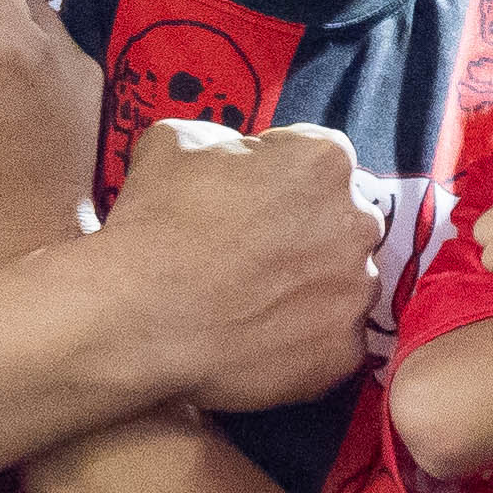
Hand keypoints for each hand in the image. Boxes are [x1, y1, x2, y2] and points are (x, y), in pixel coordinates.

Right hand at [95, 115, 376, 414]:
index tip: (248, 201)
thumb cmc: (154, 226)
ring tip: (254, 303)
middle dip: (307, 233)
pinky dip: (305, 343)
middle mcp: (356, 222)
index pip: (319, 161)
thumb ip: (225, 139)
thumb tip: (234, 157)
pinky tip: (260, 340)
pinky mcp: (343, 352)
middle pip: (342, 221)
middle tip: (252, 256)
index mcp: (324, 161)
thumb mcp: (174, 142)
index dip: (280, 179)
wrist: (136, 320)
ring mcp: (355, 292)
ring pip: (344, 284)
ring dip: (312, 288)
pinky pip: (334, 342)